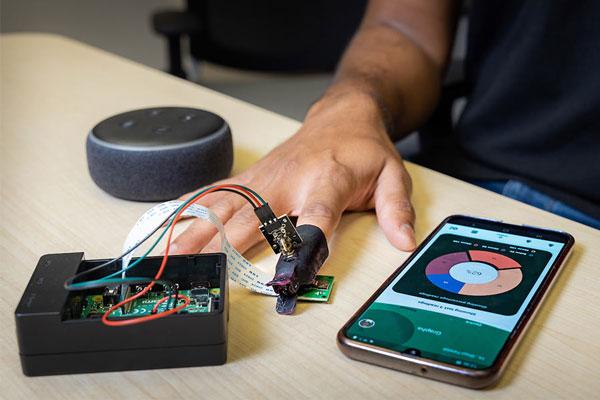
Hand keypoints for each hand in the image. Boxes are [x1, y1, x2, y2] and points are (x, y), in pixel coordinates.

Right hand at [168, 90, 415, 254]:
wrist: (342, 115)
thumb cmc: (364, 149)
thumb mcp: (393, 176)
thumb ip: (396, 209)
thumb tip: (405, 242)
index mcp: (327, 182)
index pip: (314, 217)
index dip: (302, 245)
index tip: (287, 274)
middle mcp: (290, 180)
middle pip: (254, 217)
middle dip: (224, 246)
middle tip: (198, 270)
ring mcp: (266, 177)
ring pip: (227, 205)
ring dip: (198, 230)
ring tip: (172, 254)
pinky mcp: (254, 176)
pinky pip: (220, 191)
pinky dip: (194, 208)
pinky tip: (172, 222)